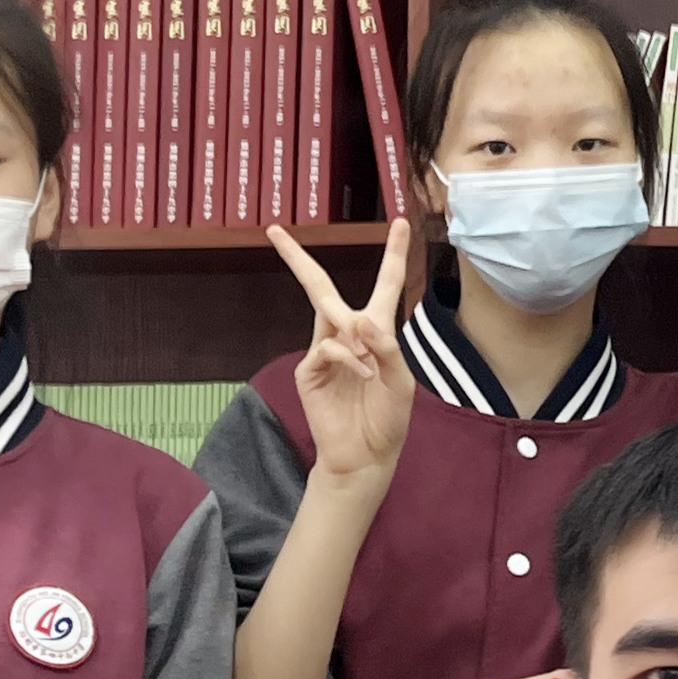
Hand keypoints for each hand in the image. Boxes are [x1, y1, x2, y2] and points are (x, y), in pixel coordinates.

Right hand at [278, 218, 415, 484]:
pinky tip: (364, 374)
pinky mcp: (310, 370)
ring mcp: (324, 351)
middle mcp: (347, 335)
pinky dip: (350, 357)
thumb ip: (387, 347)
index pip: (385, 285)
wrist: (366, 456)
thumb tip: (359, 319)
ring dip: (352, 329)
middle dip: (297, 259)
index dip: (392, 254)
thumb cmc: (388, 419)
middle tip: (275, 231)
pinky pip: (328, 347)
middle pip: (321, 287)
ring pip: (326, 312)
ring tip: (370, 364)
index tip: (398, 222)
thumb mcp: (402, 381)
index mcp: (377, 332)